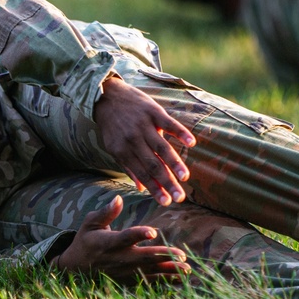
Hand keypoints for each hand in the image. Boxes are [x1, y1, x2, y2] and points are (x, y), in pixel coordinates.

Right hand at [52, 196, 189, 283]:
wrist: (76, 268)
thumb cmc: (86, 240)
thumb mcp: (90, 223)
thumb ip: (106, 212)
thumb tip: (118, 198)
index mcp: (108, 242)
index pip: (126, 238)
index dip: (139, 234)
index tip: (153, 232)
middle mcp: (118, 259)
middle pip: (144, 258)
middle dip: (163, 256)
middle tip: (182, 255)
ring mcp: (124, 272)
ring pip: (150, 272)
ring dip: (169, 271)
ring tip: (187, 269)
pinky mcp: (128, 281)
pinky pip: (149, 282)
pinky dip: (165, 282)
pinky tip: (180, 279)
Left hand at [93, 76, 194, 204]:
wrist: (107, 95)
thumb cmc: (112, 125)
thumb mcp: (113, 147)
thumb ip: (128, 166)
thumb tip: (141, 187)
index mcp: (122, 150)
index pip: (142, 174)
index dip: (155, 189)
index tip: (167, 202)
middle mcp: (133, 139)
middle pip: (153, 165)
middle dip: (167, 183)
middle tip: (180, 198)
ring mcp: (143, 124)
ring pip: (162, 147)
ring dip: (175, 163)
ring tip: (185, 177)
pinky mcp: (153, 111)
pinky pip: (169, 123)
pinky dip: (181, 132)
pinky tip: (192, 143)